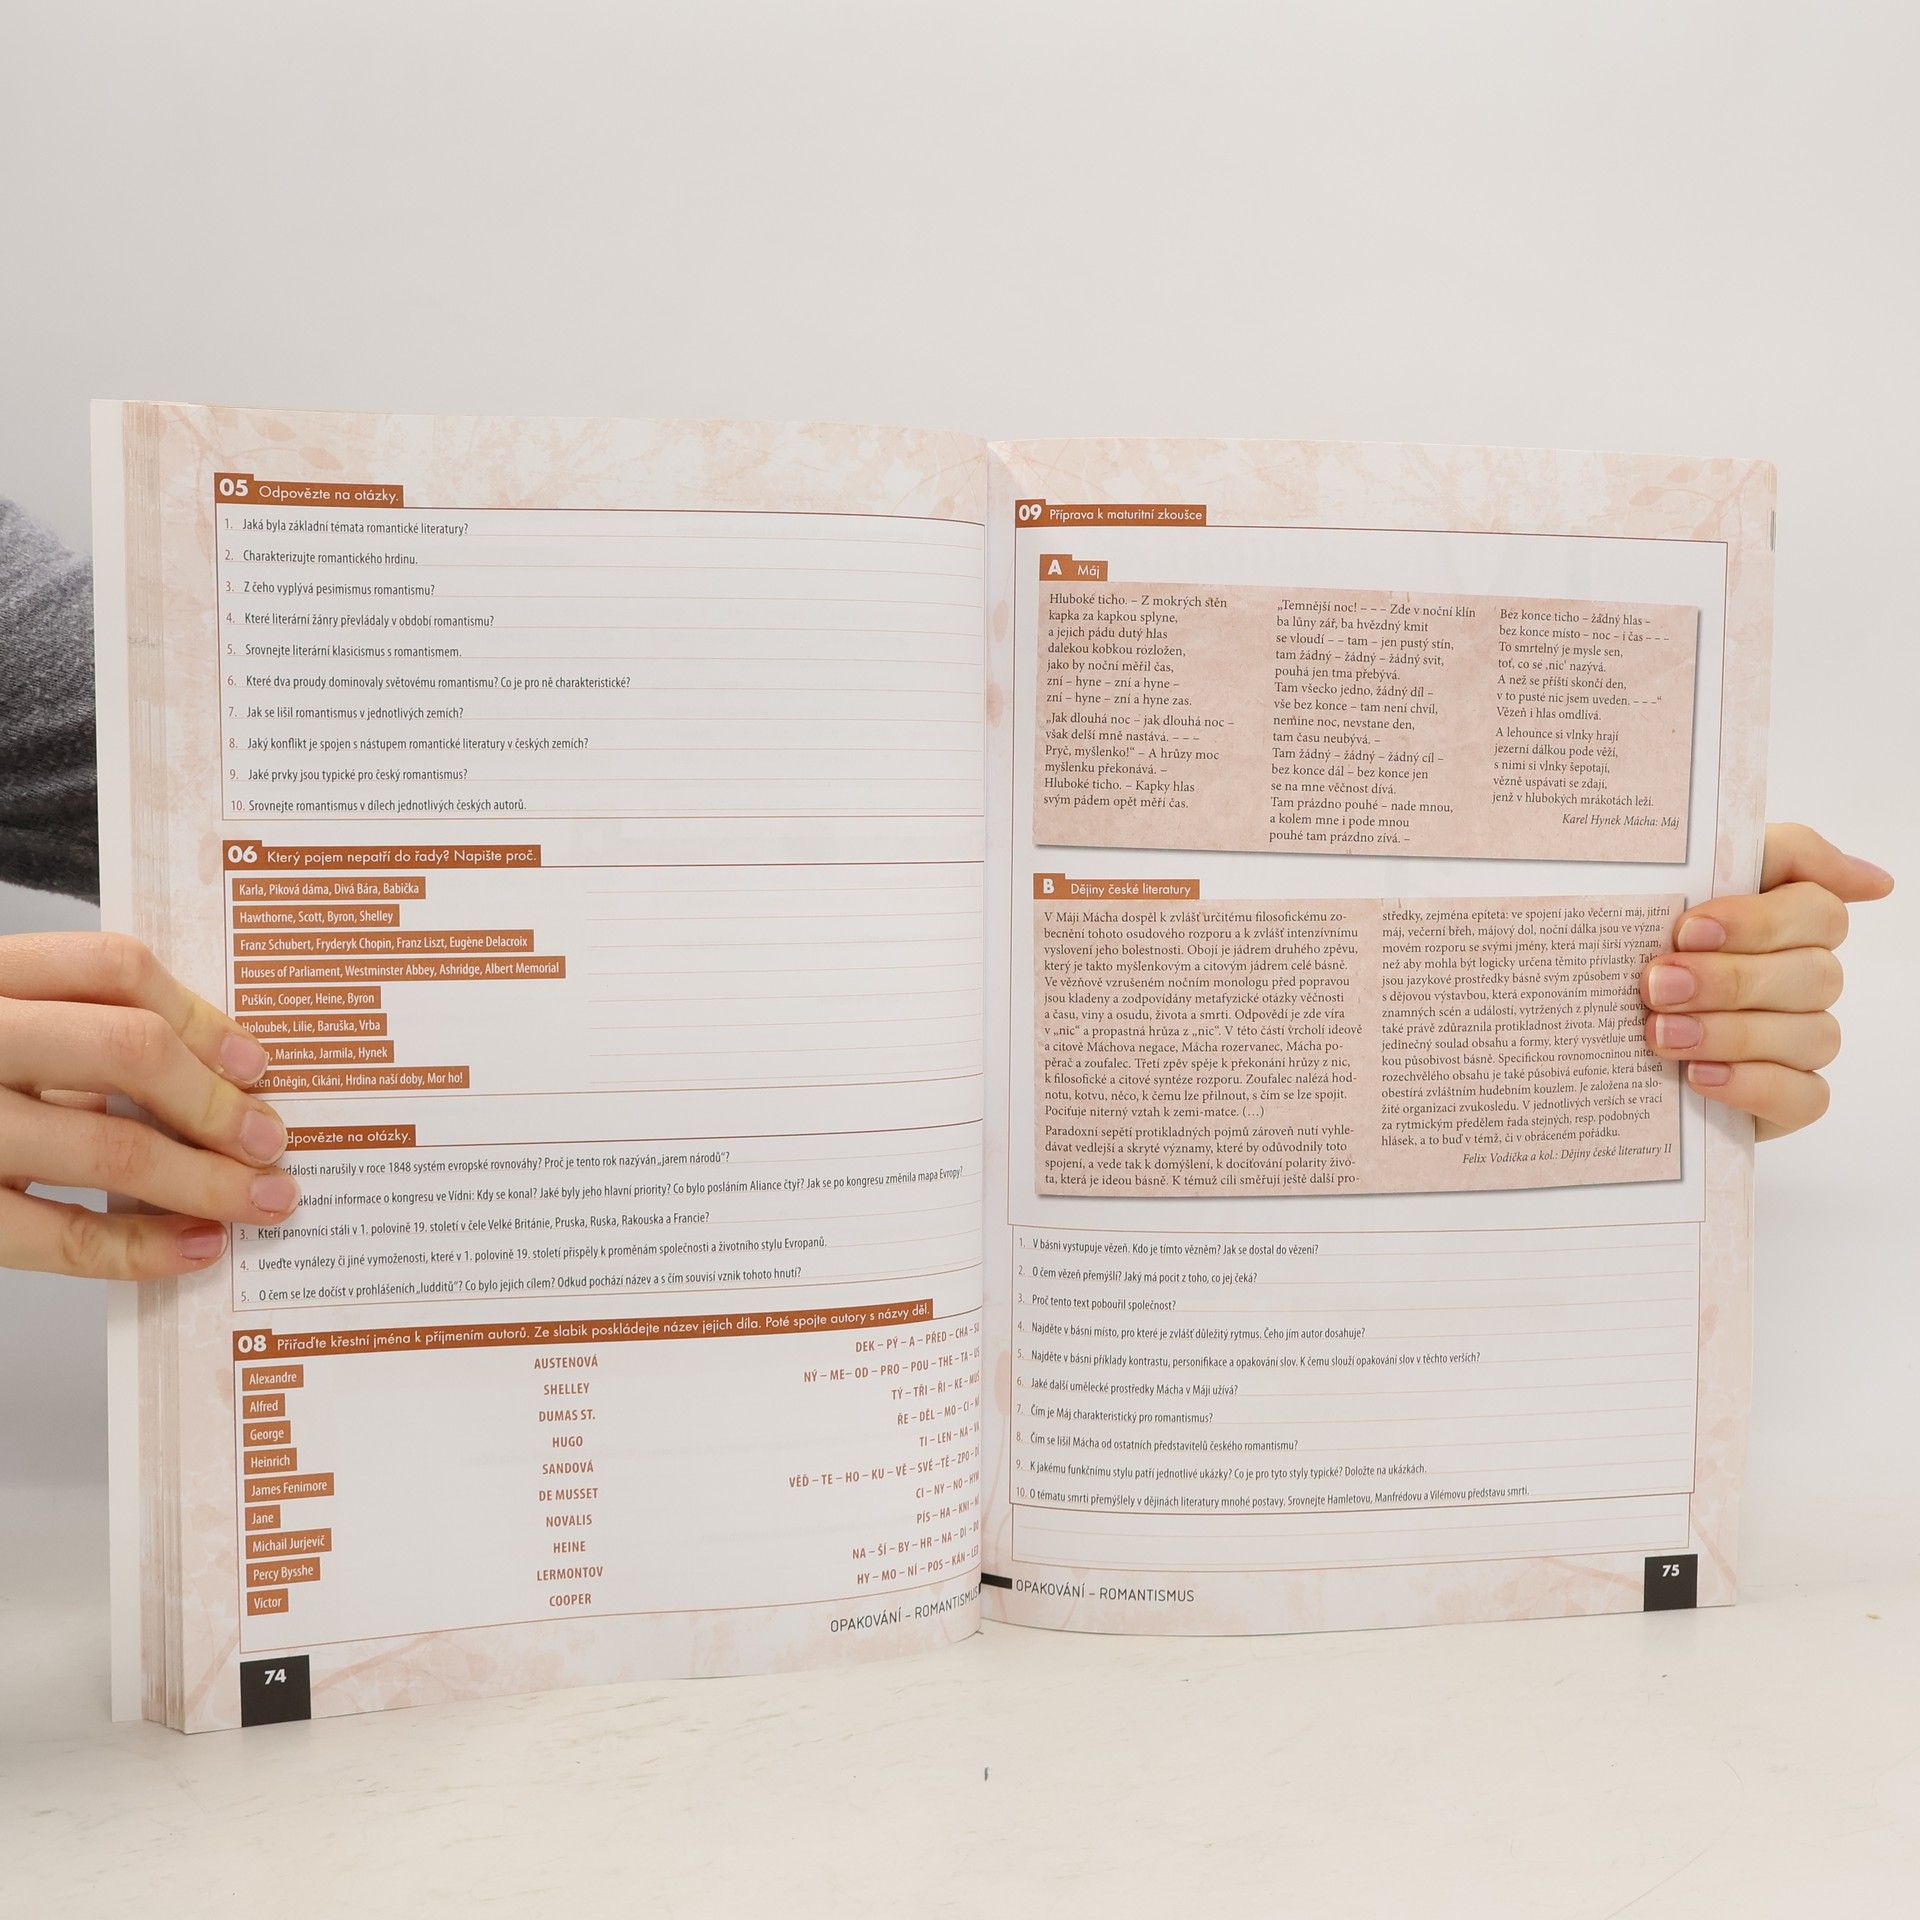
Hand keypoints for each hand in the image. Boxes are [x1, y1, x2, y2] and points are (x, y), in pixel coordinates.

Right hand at [1, 933, 295, 1278]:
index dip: (201, 1015)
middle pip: (127, 1048)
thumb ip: (77, 1037)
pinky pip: (62, 1236)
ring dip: (206, 1181)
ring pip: (109, 1147)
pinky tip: (196, 1247)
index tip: (255, 1063)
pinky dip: (143, 1247)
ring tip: (262, 1201)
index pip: (112, 968)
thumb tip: (221, 1078)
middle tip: (271, 1142)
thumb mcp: (3, 1030)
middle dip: (217, 1103)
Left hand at [1642, 824, 1893, 1137]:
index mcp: (1784, 921)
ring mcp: (1801, 1041)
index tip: (1687, 929)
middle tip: (1657, 985)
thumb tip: (1875, 882)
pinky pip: (1806, 1096)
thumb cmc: (1633, 953)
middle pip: (1815, 973)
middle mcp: (1804, 979)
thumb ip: (1759, 857)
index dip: (1757, 919)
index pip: (1817, 907)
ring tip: (1659, 1034)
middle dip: (1731, 980)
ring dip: (1732, 1033)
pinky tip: (1698, 1076)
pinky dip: (1752, 1084)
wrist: (1583, 1039)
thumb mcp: (1664, 889)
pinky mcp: (1789, 1100)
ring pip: (1812, 1034)